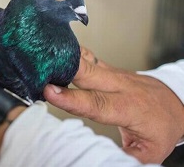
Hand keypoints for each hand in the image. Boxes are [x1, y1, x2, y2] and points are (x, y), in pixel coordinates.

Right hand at [44, 47, 183, 163]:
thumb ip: (124, 156)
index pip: (96, 102)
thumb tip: (98, 159)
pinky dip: (70, 54)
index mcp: (128, 107)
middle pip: (87, 72)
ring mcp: (112, 73)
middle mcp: (119, 85)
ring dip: (64, 57)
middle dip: (63, 68)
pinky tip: (55, 52)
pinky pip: (86, 57)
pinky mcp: (106, 67)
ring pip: (86, 60)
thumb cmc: (161, 126)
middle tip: (39, 66)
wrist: (176, 102)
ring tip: (42, 56)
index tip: (50, 92)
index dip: (71, 98)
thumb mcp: (149, 150)